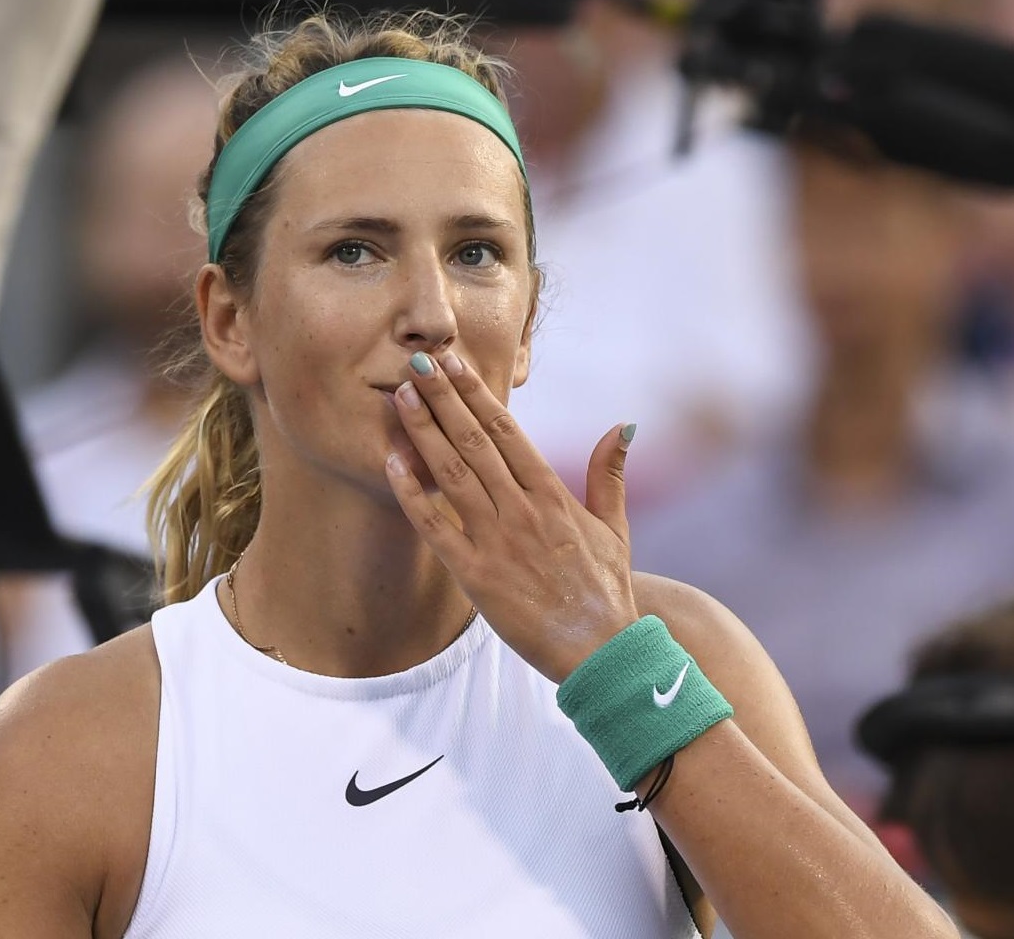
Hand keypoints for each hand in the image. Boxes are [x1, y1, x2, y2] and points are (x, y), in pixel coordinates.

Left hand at [384, 349, 636, 681]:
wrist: (601, 651)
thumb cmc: (607, 591)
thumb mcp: (616, 527)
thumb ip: (609, 473)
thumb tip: (622, 425)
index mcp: (553, 495)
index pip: (506, 431)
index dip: (476, 394)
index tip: (453, 363)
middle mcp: (522, 510)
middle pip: (474, 441)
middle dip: (443, 398)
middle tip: (416, 362)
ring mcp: (497, 542)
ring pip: (452, 474)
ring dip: (423, 431)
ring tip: (400, 396)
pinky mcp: (475, 576)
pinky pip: (434, 527)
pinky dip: (412, 493)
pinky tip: (391, 462)